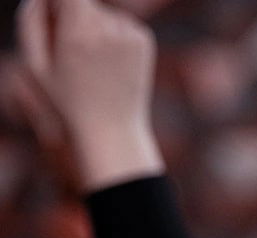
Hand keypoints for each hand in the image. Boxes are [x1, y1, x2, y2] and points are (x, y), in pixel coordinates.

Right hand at [17, 0, 161, 190]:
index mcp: (79, 33)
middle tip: (66, 46)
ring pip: (101, 12)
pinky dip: (111, 34)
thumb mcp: (36, 64)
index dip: (56, 2)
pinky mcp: (145, 38)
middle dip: (71, 14)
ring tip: (89, 61)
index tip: (52, 14)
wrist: (112, 126)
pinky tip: (108, 62)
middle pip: (83, 1)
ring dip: (91, 26)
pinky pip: (120, 22)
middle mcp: (109, 29)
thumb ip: (32, 21)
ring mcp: (131, 33)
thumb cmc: (66, 99)